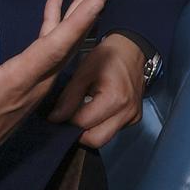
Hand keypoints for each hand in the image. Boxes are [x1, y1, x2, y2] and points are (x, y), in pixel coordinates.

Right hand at [0, 0, 114, 189]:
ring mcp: (39, 81)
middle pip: (71, 39)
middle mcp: (39, 79)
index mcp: (21, 78)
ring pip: (65, 43)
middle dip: (89, 8)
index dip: (78, 21)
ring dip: (78, 13)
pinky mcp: (33, 81)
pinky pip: (53, 49)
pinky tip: (57, 4)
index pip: (57, 45)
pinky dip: (57, 26)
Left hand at [48, 32, 146, 146]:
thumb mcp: (83, 72)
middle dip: (79, 133)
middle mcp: (127, 112)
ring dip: (90, 130)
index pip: (82, 123)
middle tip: (69, 119)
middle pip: (96, 140)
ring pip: (105, 138)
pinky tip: (96, 111)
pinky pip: (113, 131)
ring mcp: (133, 117)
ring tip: (82, 113)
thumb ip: (68, 97)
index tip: (58, 114)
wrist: (132, 50)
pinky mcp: (135, 118)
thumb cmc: (107, 56)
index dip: (67, 120)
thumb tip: (55, 118)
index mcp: (115, 99)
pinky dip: (101, 125)